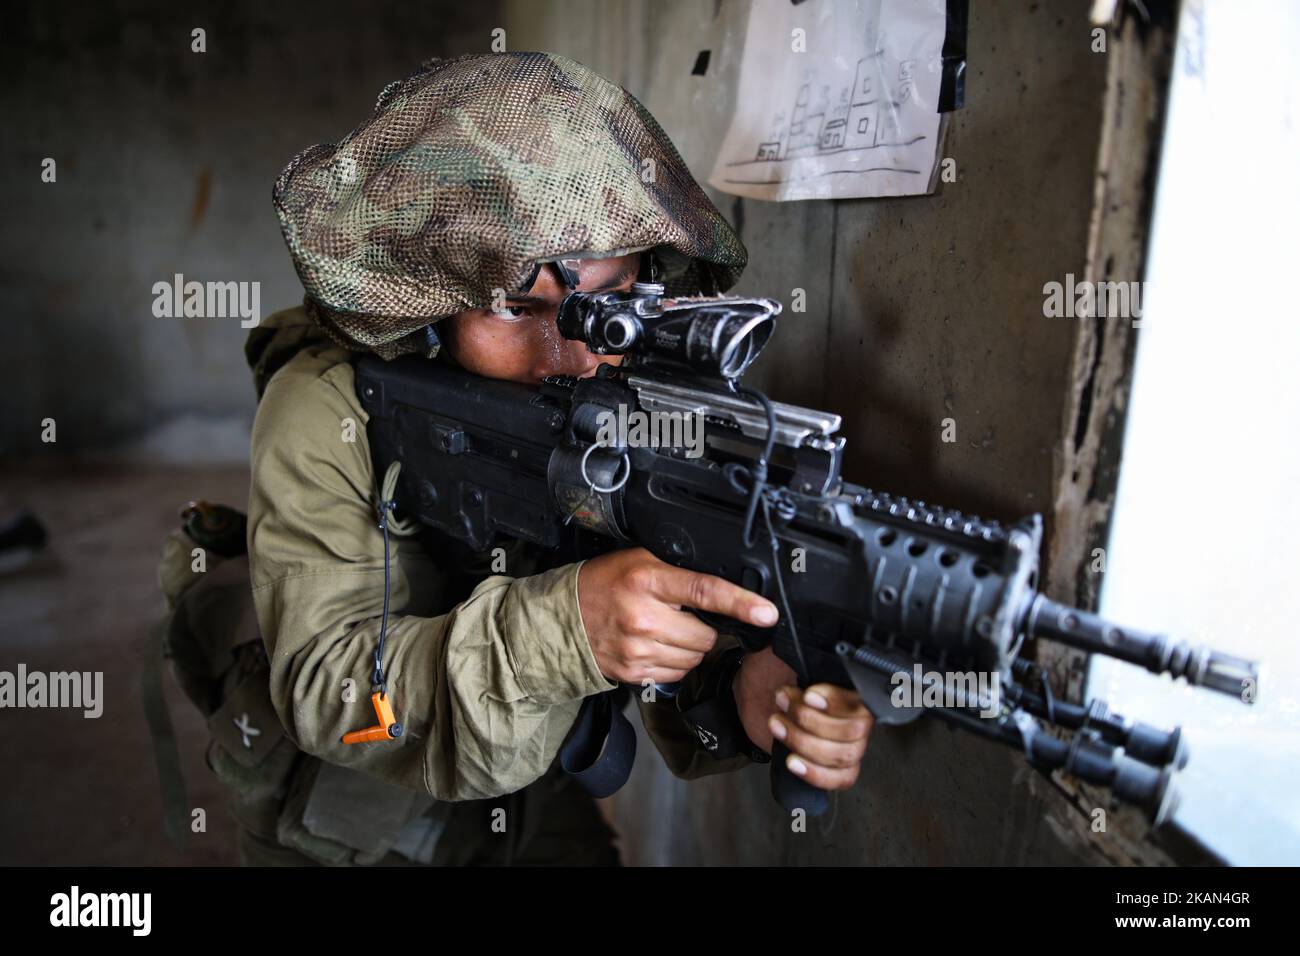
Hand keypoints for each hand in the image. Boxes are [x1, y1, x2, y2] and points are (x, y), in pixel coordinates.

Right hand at [577, 547, 778, 684]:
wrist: (564, 618)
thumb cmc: (605, 583)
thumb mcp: (641, 560)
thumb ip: (680, 571)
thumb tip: (726, 585)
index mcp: (648, 580)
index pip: (704, 591)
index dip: (740, 602)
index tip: (766, 613)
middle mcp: (644, 617)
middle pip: (706, 634)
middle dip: (704, 626)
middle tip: (681, 614)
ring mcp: (638, 649)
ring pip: (695, 657)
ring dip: (691, 646)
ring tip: (666, 628)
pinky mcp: (634, 672)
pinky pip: (677, 673)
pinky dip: (676, 661)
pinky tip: (656, 645)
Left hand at [734, 647, 872, 790]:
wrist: (752, 692)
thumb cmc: (771, 667)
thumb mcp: (784, 647)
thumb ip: (799, 641)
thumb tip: (798, 630)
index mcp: (852, 685)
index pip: (862, 701)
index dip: (836, 702)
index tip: (808, 694)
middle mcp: (856, 714)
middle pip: (854, 733)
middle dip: (810, 721)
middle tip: (782, 702)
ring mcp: (845, 742)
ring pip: (843, 756)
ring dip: (804, 742)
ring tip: (777, 724)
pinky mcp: (830, 764)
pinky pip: (840, 779)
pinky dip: (816, 774)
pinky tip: (793, 761)